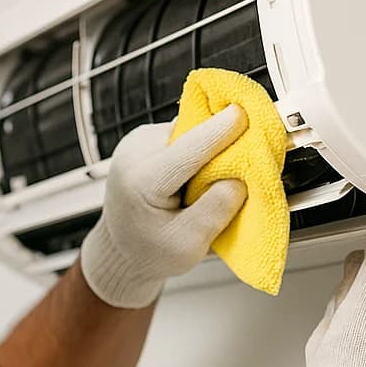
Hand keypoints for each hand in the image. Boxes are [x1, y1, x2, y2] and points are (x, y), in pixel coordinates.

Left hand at [79, 106, 247, 307]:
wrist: (120, 250)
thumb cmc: (152, 252)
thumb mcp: (189, 245)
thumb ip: (216, 209)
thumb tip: (241, 176)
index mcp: (141, 182)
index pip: (188, 150)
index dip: (220, 131)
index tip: (245, 115)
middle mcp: (132, 154)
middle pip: (190, 136)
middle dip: (218, 146)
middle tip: (236, 168)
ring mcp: (134, 142)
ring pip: (186, 132)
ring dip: (204, 150)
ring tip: (201, 183)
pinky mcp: (142, 138)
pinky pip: (179, 135)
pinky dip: (192, 151)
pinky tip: (189, 176)